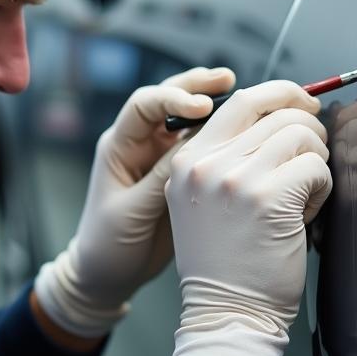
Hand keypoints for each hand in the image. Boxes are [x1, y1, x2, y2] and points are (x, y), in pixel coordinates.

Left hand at [34, 66, 235, 337]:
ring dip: (216, 106)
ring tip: (246, 96)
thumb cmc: (108, 245)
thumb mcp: (132, 212)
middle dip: (199, 85)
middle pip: (170, 99)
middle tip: (229, 80)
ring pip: (190, 119)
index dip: (173, 98)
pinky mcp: (179, 173)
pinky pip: (204, 145)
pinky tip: (248, 132)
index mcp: (120, 146)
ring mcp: (161, 156)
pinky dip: (224, 135)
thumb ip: (160, 178)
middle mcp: (141, 144)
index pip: (145, 105)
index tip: (202, 106)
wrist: (108, 275)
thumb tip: (193, 147)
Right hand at [164, 81, 332, 355]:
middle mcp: (205, 163)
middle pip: (276, 112)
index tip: (304, 107)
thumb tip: (280, 115)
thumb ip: (228, 158)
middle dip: (308, 128)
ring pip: (301, 135)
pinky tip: (307, 215)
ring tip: (304, 196)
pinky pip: (316, 167)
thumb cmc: (226, 263)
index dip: (282, 96)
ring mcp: (234, 178)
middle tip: (316, 157)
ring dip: (316, 162)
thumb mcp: (204, 201)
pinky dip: (322, 187)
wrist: (227, 314)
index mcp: (187, 159)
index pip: (240, 100)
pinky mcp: (267, 197)